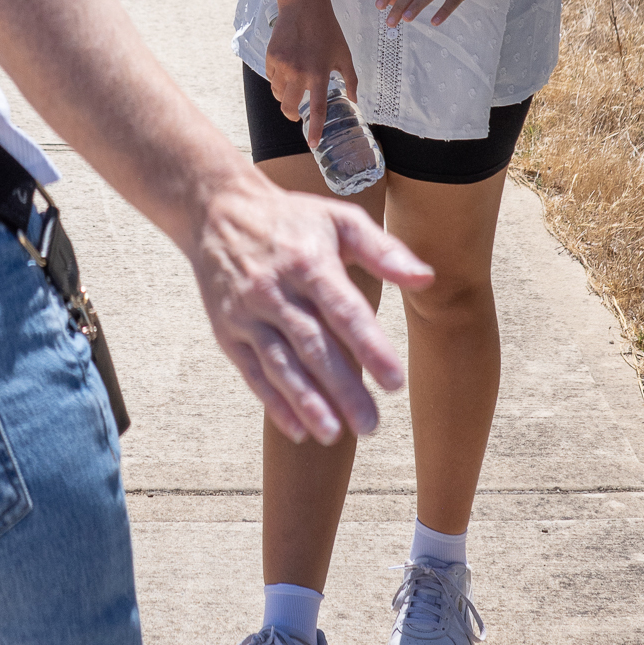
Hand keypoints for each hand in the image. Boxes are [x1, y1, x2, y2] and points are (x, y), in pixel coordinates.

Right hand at [186, 169, 432, 443]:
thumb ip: (383, 251)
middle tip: (371, 424)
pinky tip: (297, 429)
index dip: (368, 347)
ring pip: (280, 364)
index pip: (342, 310)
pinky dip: (273, 402)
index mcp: (308, 261)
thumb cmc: (292, 219)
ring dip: (307, 402)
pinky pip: (252, 371)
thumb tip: (426, 278)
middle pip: (312, 345)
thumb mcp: (339, 220)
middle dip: (342, 388)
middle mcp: (274, 289)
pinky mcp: (227, 331)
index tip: (394, 382)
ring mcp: (247, 313)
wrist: (217, 210)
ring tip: (335, 434)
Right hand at [265, 0, 355, 149]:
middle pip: (289, 107)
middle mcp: (299, 72)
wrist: (304, 6)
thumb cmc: (327, 30)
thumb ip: (351, 79)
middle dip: (292, 115)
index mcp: (320, 73)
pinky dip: (277, 79)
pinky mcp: (271, 57)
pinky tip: (286, 69)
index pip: (318, 108)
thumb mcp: (344, 55)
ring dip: (285, 97)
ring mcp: (283, 65)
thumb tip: (355, 100)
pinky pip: (271, 77)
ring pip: (278, 94)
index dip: (315, 128)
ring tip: (293, 87)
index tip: (313, 143)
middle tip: (297, 114)